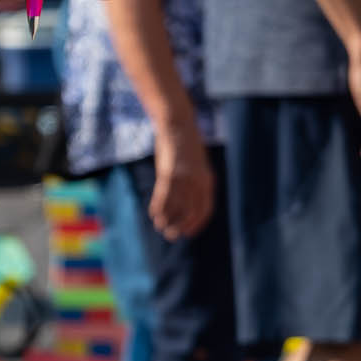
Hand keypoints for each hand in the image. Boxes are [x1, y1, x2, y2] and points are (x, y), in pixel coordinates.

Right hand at [149, 124, 214, 240]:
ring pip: (175, 206)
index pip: (205, 209)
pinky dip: (158, 207)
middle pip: (190, 210)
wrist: (178, 125)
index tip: (188, 233)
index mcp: (208, 180)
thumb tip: (187, 200)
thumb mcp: (195, 165)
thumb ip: (195, 182)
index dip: (197, 223)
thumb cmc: (185, 146)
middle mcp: (198, 181)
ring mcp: (184, 177)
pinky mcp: (169, 172)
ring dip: (167, 219)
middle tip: (172, 236)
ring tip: (160, 227)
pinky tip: (153, 214)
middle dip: (181, 225)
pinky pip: (163, 195)